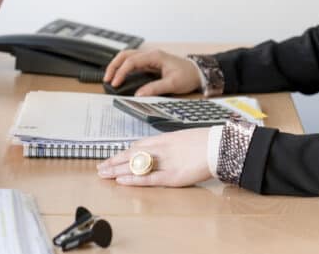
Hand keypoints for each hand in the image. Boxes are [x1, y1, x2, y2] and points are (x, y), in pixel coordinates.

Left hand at [96, 128, 211, 186]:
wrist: (218, 145)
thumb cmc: (203, 141)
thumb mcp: (181, 138)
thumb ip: (167, 144)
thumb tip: (156, 149)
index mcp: (163, 139)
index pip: (136, 146)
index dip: (122, 153)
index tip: (112, 157)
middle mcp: (160, 149)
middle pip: (131, 155)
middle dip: (114, 161)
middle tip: (100, 168)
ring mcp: (165, 163)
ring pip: (135, 166)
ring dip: (117, 170)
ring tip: (103, 174)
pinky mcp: (172, 176)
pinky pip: (148, 178)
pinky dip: (133, 179)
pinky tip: (121, 180)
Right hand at [103, 49, 201, 95]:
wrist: (197, 73)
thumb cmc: (187, 76)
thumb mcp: (173, 84)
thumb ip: (155, 88)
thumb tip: (138, 95)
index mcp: (155, 56)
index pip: (132, 61)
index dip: (121, 72)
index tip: (115, 83)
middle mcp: (150, 55)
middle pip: (126, 55)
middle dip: (114, 66)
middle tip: (107, 79)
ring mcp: (150, 59)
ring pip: (128, 57)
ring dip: (117, 66)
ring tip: (110, 78)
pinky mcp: (150, 64)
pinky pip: (133, 63)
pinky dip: (124, 68)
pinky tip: (120, 77)